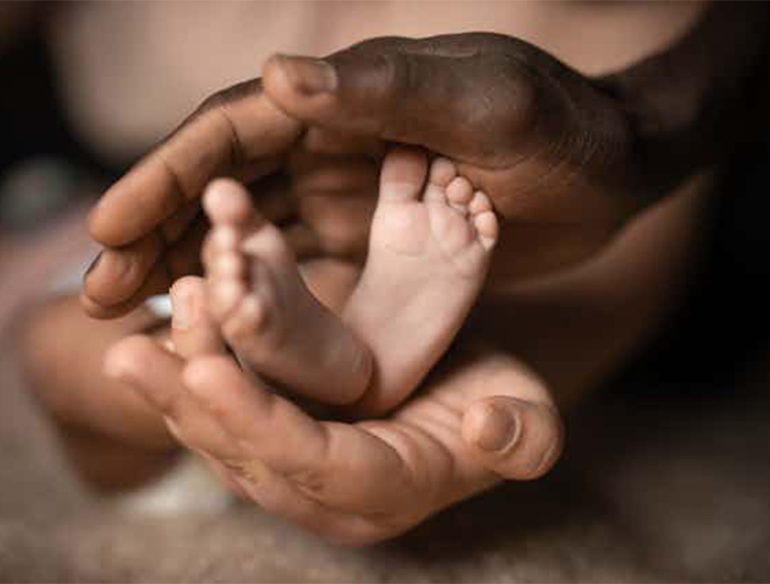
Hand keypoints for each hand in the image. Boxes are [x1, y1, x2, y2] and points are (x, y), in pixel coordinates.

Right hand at [84, 32, 648, 317]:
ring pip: (246, 231)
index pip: (232, 135)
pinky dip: (247, 293)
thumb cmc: (560, 130)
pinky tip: (215, 325)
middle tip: (101, 293)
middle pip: (222, 187)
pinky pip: (292, 265)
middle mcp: (330, 143)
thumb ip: (388, 91)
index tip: (109, 229)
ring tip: (135, 317)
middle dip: (158, 235)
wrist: (612, 171)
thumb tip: (278, 81)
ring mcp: (345, 193)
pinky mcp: (368, 237)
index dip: (166, 178)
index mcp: (343, 100)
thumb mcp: (485, 103)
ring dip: (190, 270)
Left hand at [106, 276, 562, 544]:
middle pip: (245, 453)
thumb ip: (521, 438)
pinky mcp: (276, 427)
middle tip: (131, 355)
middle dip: (188, 405)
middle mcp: (324, 490)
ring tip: (142, 326)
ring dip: (178, 376)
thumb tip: (487, 429)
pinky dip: (196, 357)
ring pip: (221, 427)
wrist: (463, 394)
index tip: (206, 373)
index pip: (313, 465)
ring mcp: (293, 462)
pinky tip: (173, 311)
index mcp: (383, 489)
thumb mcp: (527, 419)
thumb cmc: (498, 405)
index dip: (259, 425)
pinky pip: (227, 398)